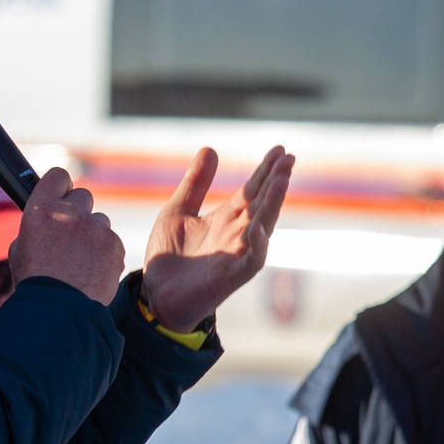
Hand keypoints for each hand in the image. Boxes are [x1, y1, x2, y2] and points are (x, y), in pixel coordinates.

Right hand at [7, 168, 125, 305]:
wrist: (59, 312)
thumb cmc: (35, 283)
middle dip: (78, 212)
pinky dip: (105, 253)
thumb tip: (44, 221)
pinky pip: (111, 241)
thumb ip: (36, 226)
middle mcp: (71, 212)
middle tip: (71, 235)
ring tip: (81, 261)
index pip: (58, 176)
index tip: (61, 195)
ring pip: (100, 221)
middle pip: (83, 196)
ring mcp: (96, 228)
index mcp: (42, 209)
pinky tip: (92, 272)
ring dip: (93, 235)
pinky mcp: (115, 245)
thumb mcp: (20, 249)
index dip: (60, 186)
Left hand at [138, 147, 296, 330]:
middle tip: (288, 159)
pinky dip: (257, 246)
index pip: (252, 191)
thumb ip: (195, 183)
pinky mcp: (230, 278)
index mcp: (226, 219)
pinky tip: (257, 227)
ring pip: (262, 228)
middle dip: (275, 182)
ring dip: (273, 205)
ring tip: (280, 181)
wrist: (155, 295)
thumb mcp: (178, 210)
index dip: (265, 171)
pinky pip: (251, 262)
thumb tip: (211, 148)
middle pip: (262, 204)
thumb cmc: (169, 256)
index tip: (280, 150)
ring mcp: (235, 256)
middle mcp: (236, 235)